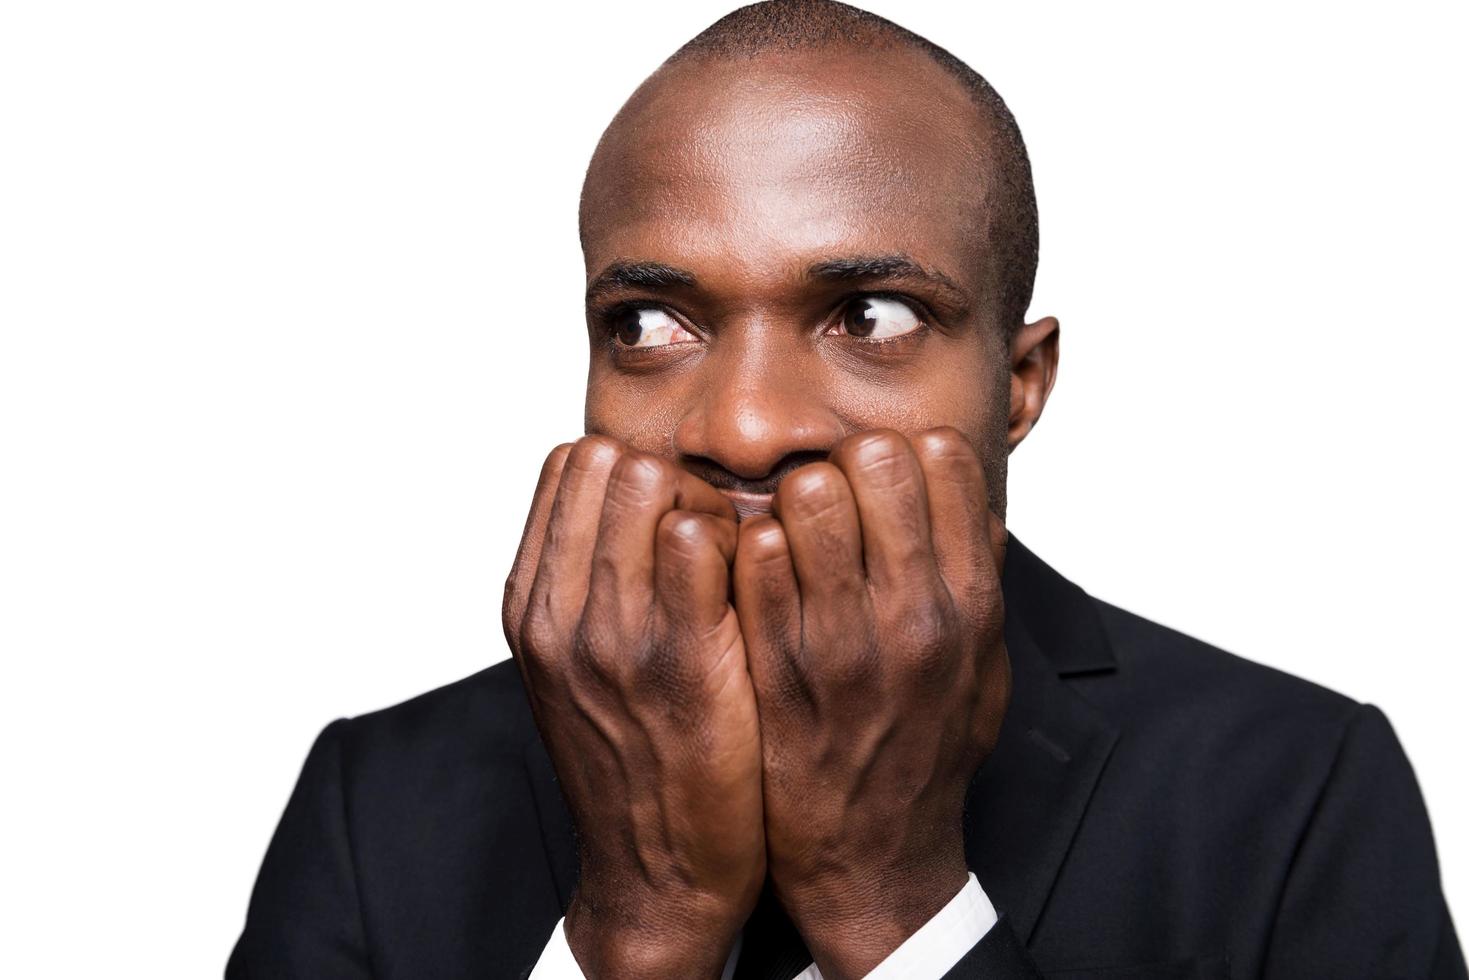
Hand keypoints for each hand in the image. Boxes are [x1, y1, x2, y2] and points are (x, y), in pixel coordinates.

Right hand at [503, 437, 765, 978]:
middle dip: (670, 474)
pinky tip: (761, 583)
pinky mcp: (679, 659)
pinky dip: (739, 537)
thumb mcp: (579, 665)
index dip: (632, 470)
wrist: (657, 871)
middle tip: (713, 530)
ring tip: (738, 557)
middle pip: (609, 460)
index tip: (673, 513)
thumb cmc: (633, 759)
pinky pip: (700, 537)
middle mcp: (556, 611)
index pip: (570, 465)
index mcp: (530, 605)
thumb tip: (637, 491)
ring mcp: (611, 633)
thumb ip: (588, 582)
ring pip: (651, 481)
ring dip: (706, 500)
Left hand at [733, 427, 1010, 979]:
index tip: (878, 480)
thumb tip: (970, 504)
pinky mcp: (776, 665)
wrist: (870, 858)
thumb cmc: (923, 755)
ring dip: (789, 499)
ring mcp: (844, 638)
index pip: (942, 458)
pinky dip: (745, 547)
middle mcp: (918, 613)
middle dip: (842, 461)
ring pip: (810, 495)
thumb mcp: (981, 671)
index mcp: (972, 605)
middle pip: (876, 459)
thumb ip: (978, 584)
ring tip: (785, 530)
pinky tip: (750, 570)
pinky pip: (753, 557)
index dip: (900, 451)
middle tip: (824, 495)